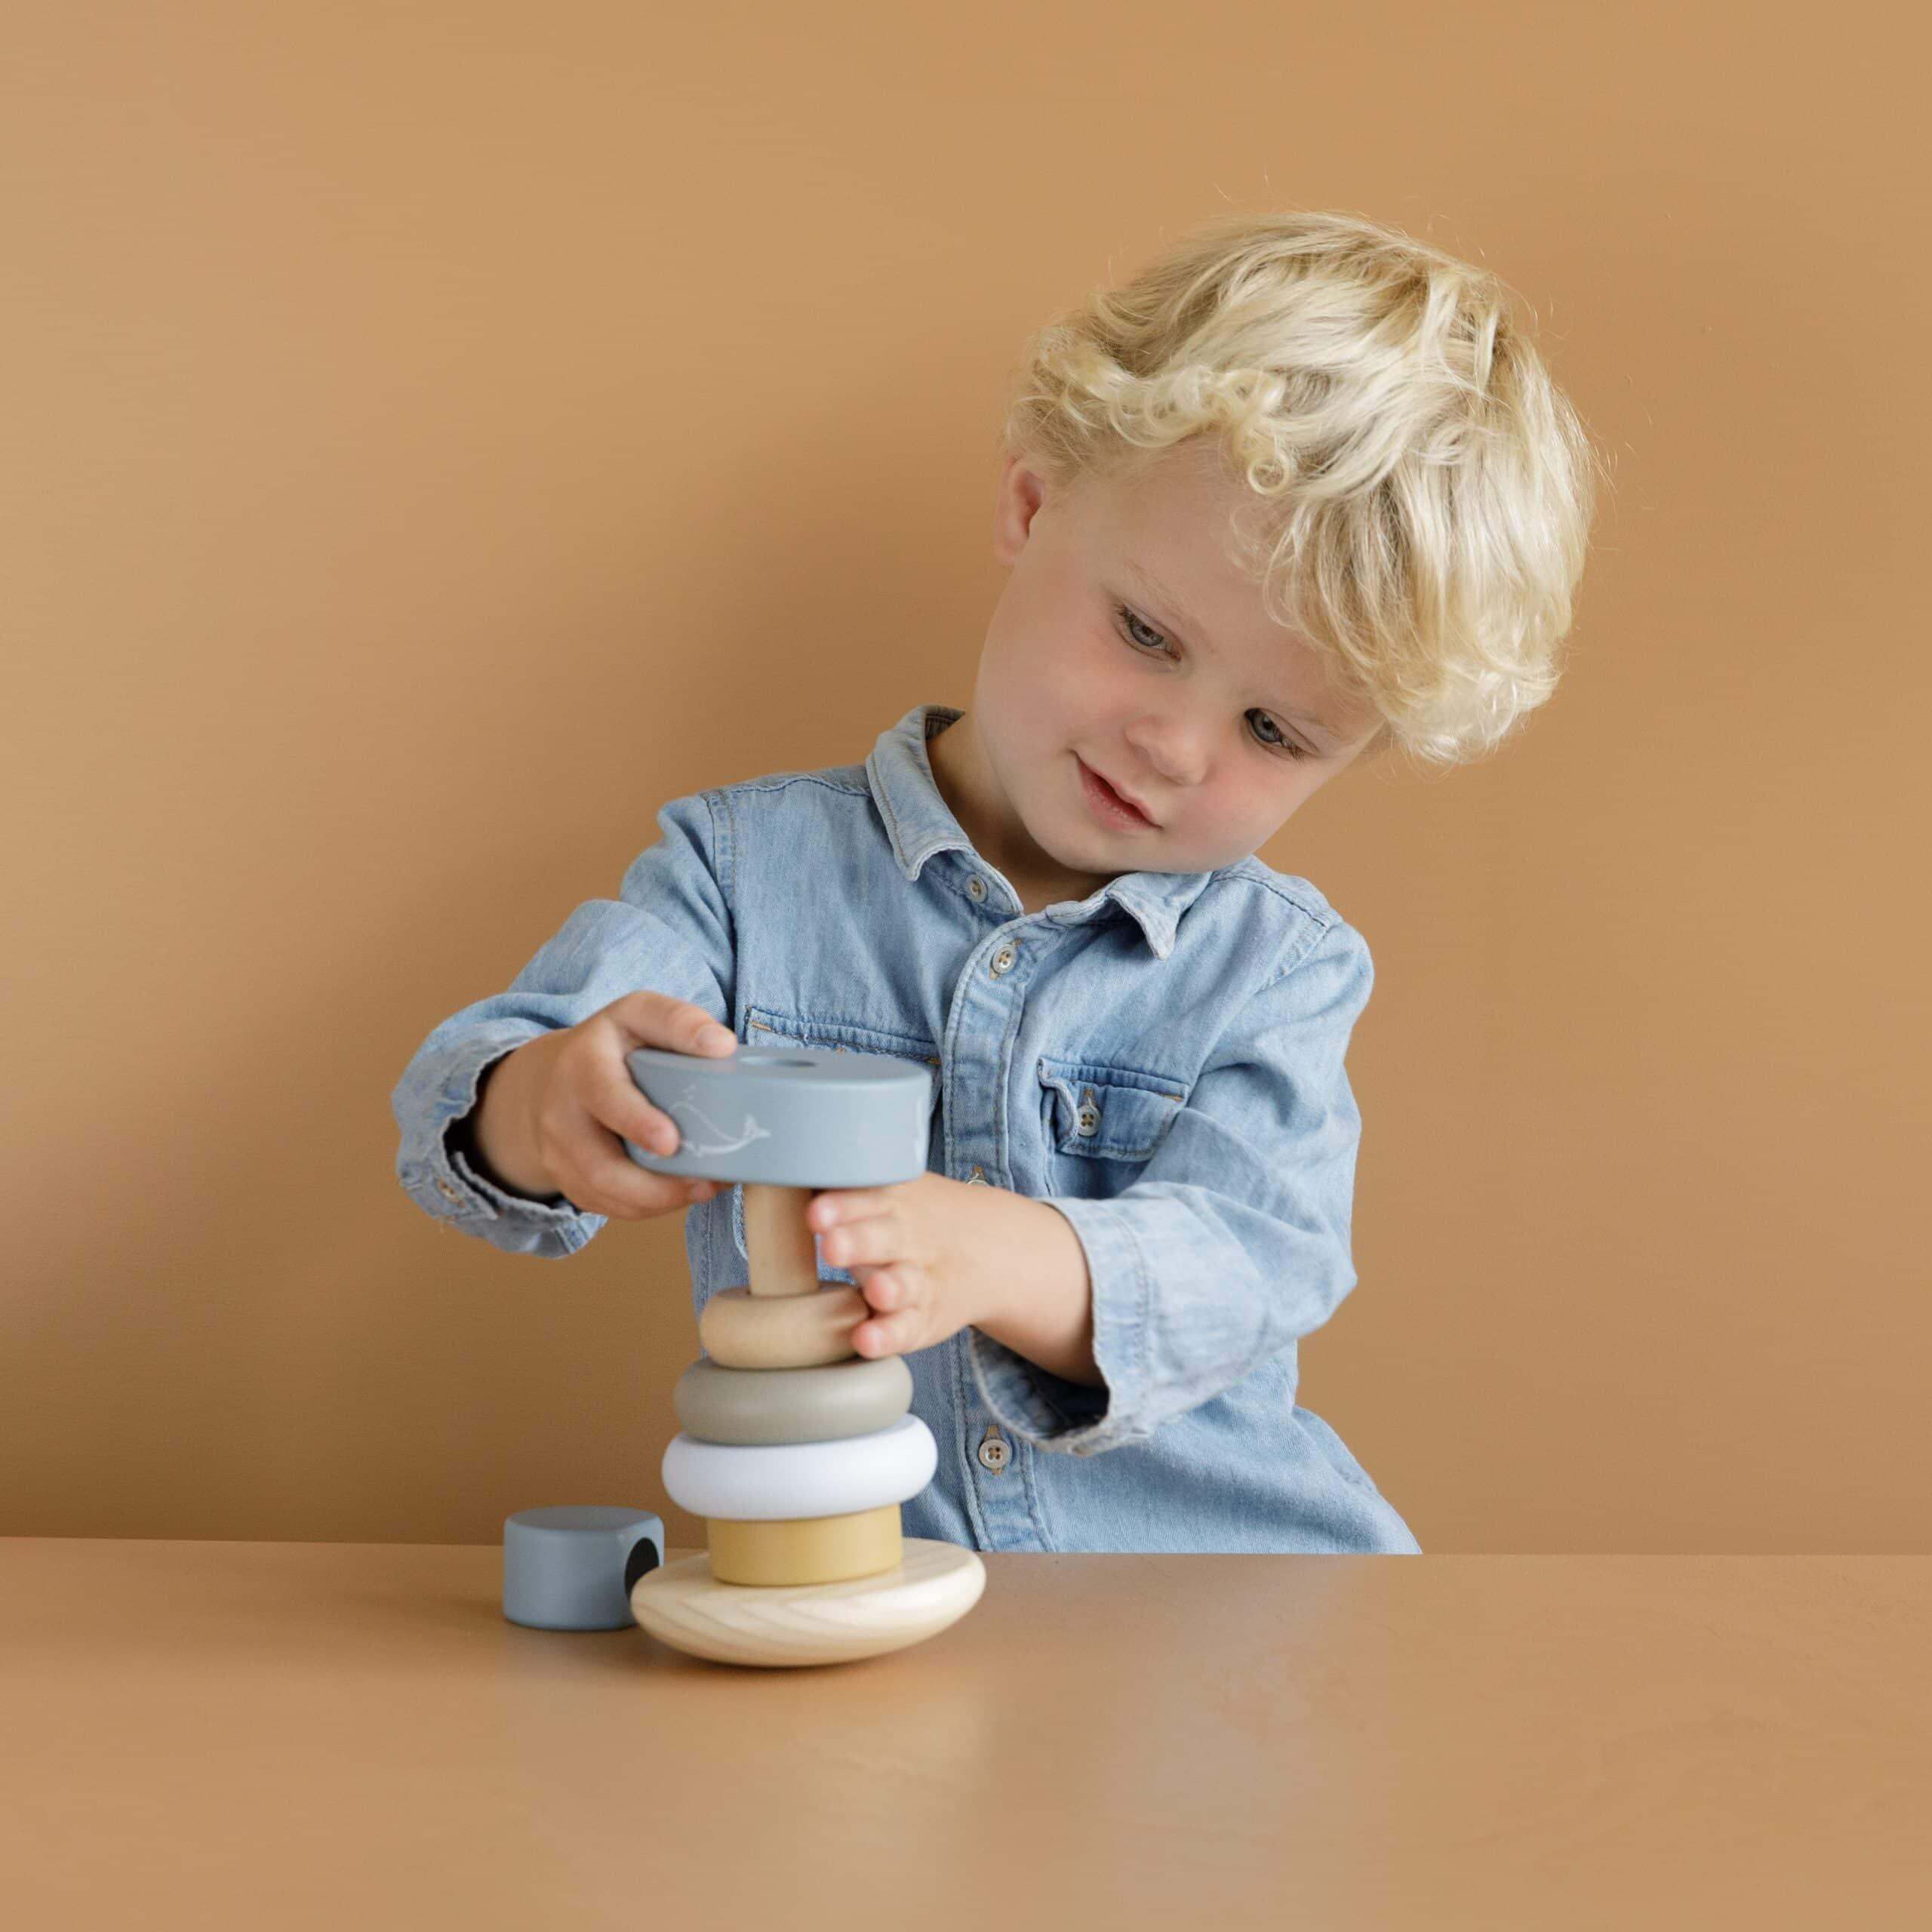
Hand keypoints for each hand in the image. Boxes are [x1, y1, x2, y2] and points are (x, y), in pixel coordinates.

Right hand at [472, 992, 737, 1217]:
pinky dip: (648, 1206)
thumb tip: (722, 1045)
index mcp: (582, 1064)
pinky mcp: (567, 1180)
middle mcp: (561, 1112)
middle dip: (651, 1183)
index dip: (635, 1120)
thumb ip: (677, 1021)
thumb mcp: (637, 1015)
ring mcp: (559, 1152)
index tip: (671, 1141)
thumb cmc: (611, 1046)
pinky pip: (607, 1205)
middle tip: (704, 1182)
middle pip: (598, 1163)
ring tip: (706, 1188)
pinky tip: (682, 1193)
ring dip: (658, 1200)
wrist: (552, 1079)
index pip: (602, 1093)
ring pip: (604, 1192)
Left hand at [807, 1171, 1091, 1370]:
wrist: (989, 1251)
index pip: (867, 1198)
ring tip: (873, 1291)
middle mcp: (907, 1239)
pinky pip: (908, 1328)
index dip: (842, 1206)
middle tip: (832, 1246)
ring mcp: (920, 1280)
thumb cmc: (908, 1221)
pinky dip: (888, 1335)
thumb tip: (774, 1166)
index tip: (815, 1213)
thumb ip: (839, 1187)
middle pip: (885, 1237)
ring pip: (905, 1283)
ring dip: (889, 1287)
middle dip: (859, 1241)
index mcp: (892, 1202)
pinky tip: (866, 1339)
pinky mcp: (924, 1319)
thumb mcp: (887, 1194)